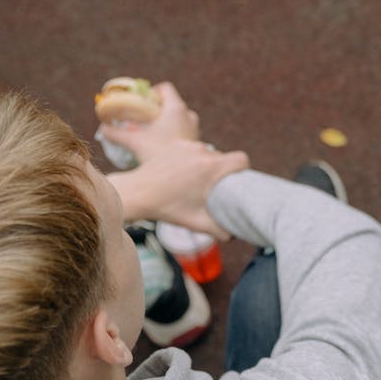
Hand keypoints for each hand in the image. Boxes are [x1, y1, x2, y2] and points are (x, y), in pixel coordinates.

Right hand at [98, 82, 201, 161]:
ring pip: (178, 118)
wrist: (183, 175)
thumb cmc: (160, 154)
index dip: (152, 91)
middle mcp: (188, 115)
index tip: (142, 101)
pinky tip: (161, 145)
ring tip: (150, 132)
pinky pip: (183, 130)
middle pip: (171, 104)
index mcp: (176, 108)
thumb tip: (103, 129)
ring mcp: (194, 129)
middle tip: (143, 118)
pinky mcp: (196, 142)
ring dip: (164, 122)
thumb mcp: (135, 142)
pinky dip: (172, 133)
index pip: (165, 88)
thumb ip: (117, 134)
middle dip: (156, 109)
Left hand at [108, 141, 249, 239]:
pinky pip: (194, 150)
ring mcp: (188, 145)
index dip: (243, 169)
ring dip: (207, 165)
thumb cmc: (167, 209)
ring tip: (195, 183)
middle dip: (221, 172)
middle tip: (212, 188)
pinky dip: (193, 160)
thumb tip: (235, 235)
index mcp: (210, 168)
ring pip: (208, 153)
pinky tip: (183, 174)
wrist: (137, 193)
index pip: (241, 159)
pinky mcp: (176, 144)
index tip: (237, 179)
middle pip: (224, 158)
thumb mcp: (197, 223)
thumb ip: (221, 231)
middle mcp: (202, 151)